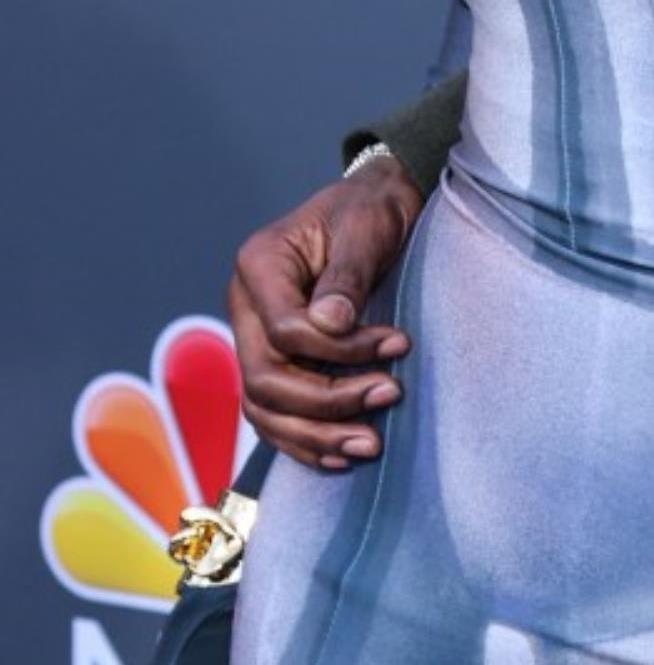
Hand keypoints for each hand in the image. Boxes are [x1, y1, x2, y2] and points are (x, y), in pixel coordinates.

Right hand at [228, 156, 423, 469]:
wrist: (375, 206)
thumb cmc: (370, 211)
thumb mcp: (365, 229)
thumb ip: (347, 276)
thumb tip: (331, 325)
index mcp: (258, 265)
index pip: (283, 331)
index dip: (339, 349)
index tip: (397, 342)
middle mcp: (245, 306)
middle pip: (266, 378)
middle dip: (329, 400)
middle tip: (391, 394)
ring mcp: (253, 336)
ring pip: (263, 407)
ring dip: (316, 434)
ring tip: (371, 442)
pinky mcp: (274, 360)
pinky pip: (272, 415)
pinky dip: (303, 441)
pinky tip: (338, 457)